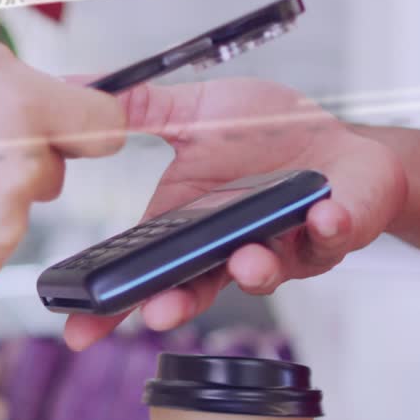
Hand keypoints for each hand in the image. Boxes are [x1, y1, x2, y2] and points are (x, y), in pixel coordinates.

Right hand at [0, 42, 125, 296]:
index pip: (105, 123)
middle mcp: (22, 173)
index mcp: (18, 111)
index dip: (86, 121)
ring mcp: (2, 228)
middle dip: (19, 158)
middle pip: (54, 169)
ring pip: (16, 208)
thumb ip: (6, 73)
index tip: (72, 125)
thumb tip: (57, 86)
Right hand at [63, 78, 407, 350]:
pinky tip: (324, 216)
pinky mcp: (333, 234)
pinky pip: (331, 237)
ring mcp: (281, 247)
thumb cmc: (269, 134)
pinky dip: (328, 228)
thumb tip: (78, 91)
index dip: (110, 305)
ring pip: (263, 272)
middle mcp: (229, 248)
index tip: (79, 328)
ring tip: (247, 261)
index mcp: (188, 224)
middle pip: (194, 288)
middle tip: (156, 313)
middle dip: (175, 304)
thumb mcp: (196, 112)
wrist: (340, 138)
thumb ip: (142, 109)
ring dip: (254, 272)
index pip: (141, 270)